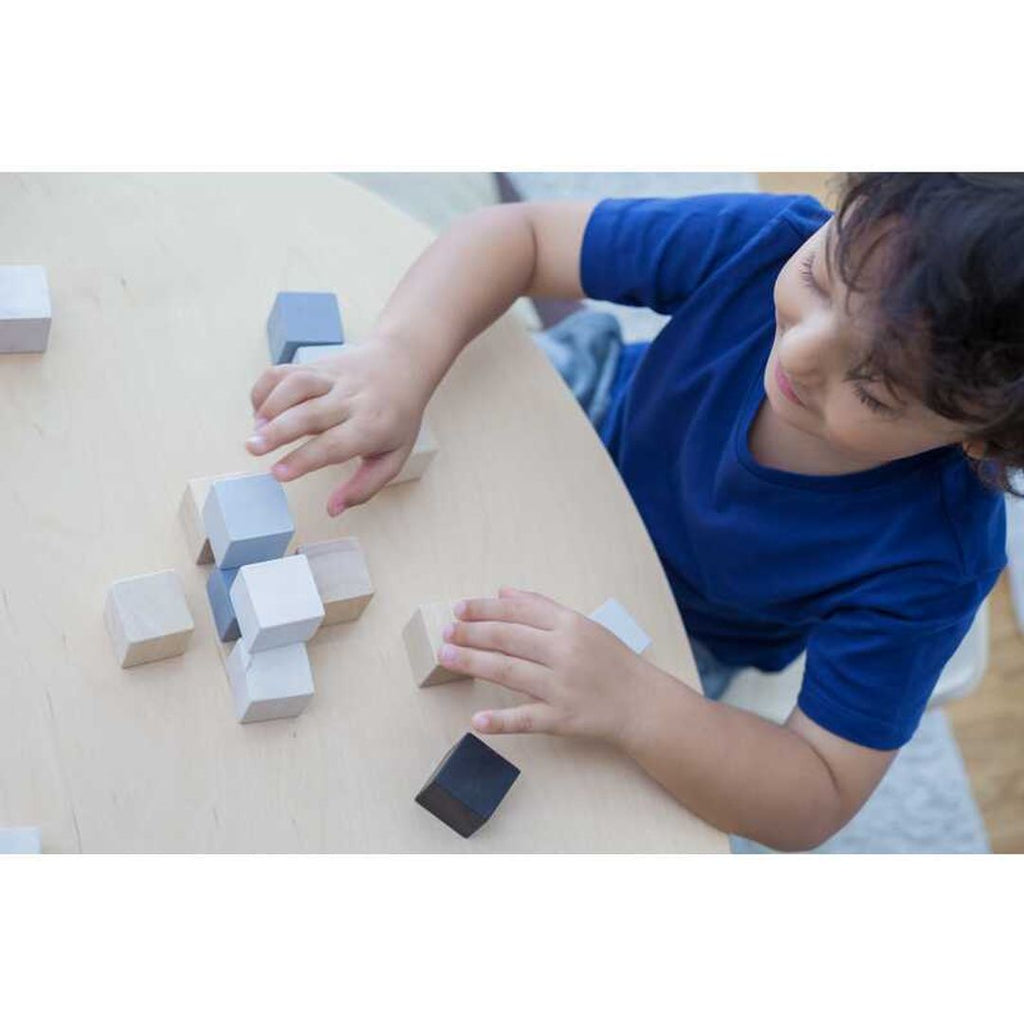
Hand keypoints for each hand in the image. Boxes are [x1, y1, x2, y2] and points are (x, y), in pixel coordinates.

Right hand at [247, 339, 430, 515]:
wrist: (403, 365)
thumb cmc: (396, 418)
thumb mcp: (392, 457)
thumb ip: (364, 486)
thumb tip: (333, 510)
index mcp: (371, 426)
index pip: (334, 444)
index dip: (304, 459)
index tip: (278, 474)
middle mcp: (350, 399)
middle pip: (310, 413)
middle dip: (278, 431)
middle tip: (253, 449)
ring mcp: (332, 378)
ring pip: (297, 385)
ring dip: (270, 405)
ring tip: (255, 431)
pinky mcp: (317, 365)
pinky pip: (286, 371)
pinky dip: (266, 388)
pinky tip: (259, 411)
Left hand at [439, 587, 654, 745]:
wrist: (643, 702)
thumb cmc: (611, 661)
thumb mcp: (583, 624)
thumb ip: (542, 607)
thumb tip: (503, 592)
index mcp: (570, 624)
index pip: (518, 611)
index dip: (484, 609)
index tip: (459, 609)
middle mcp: (564, 652)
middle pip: (508, 638)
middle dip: (471, 633)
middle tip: (446, 632)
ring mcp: (562, 686)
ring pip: (509, 672)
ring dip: (473, 663)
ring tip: (446, 657)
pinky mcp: (563, 718)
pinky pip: (527, 719)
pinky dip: (501, 721)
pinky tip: (477, 720)